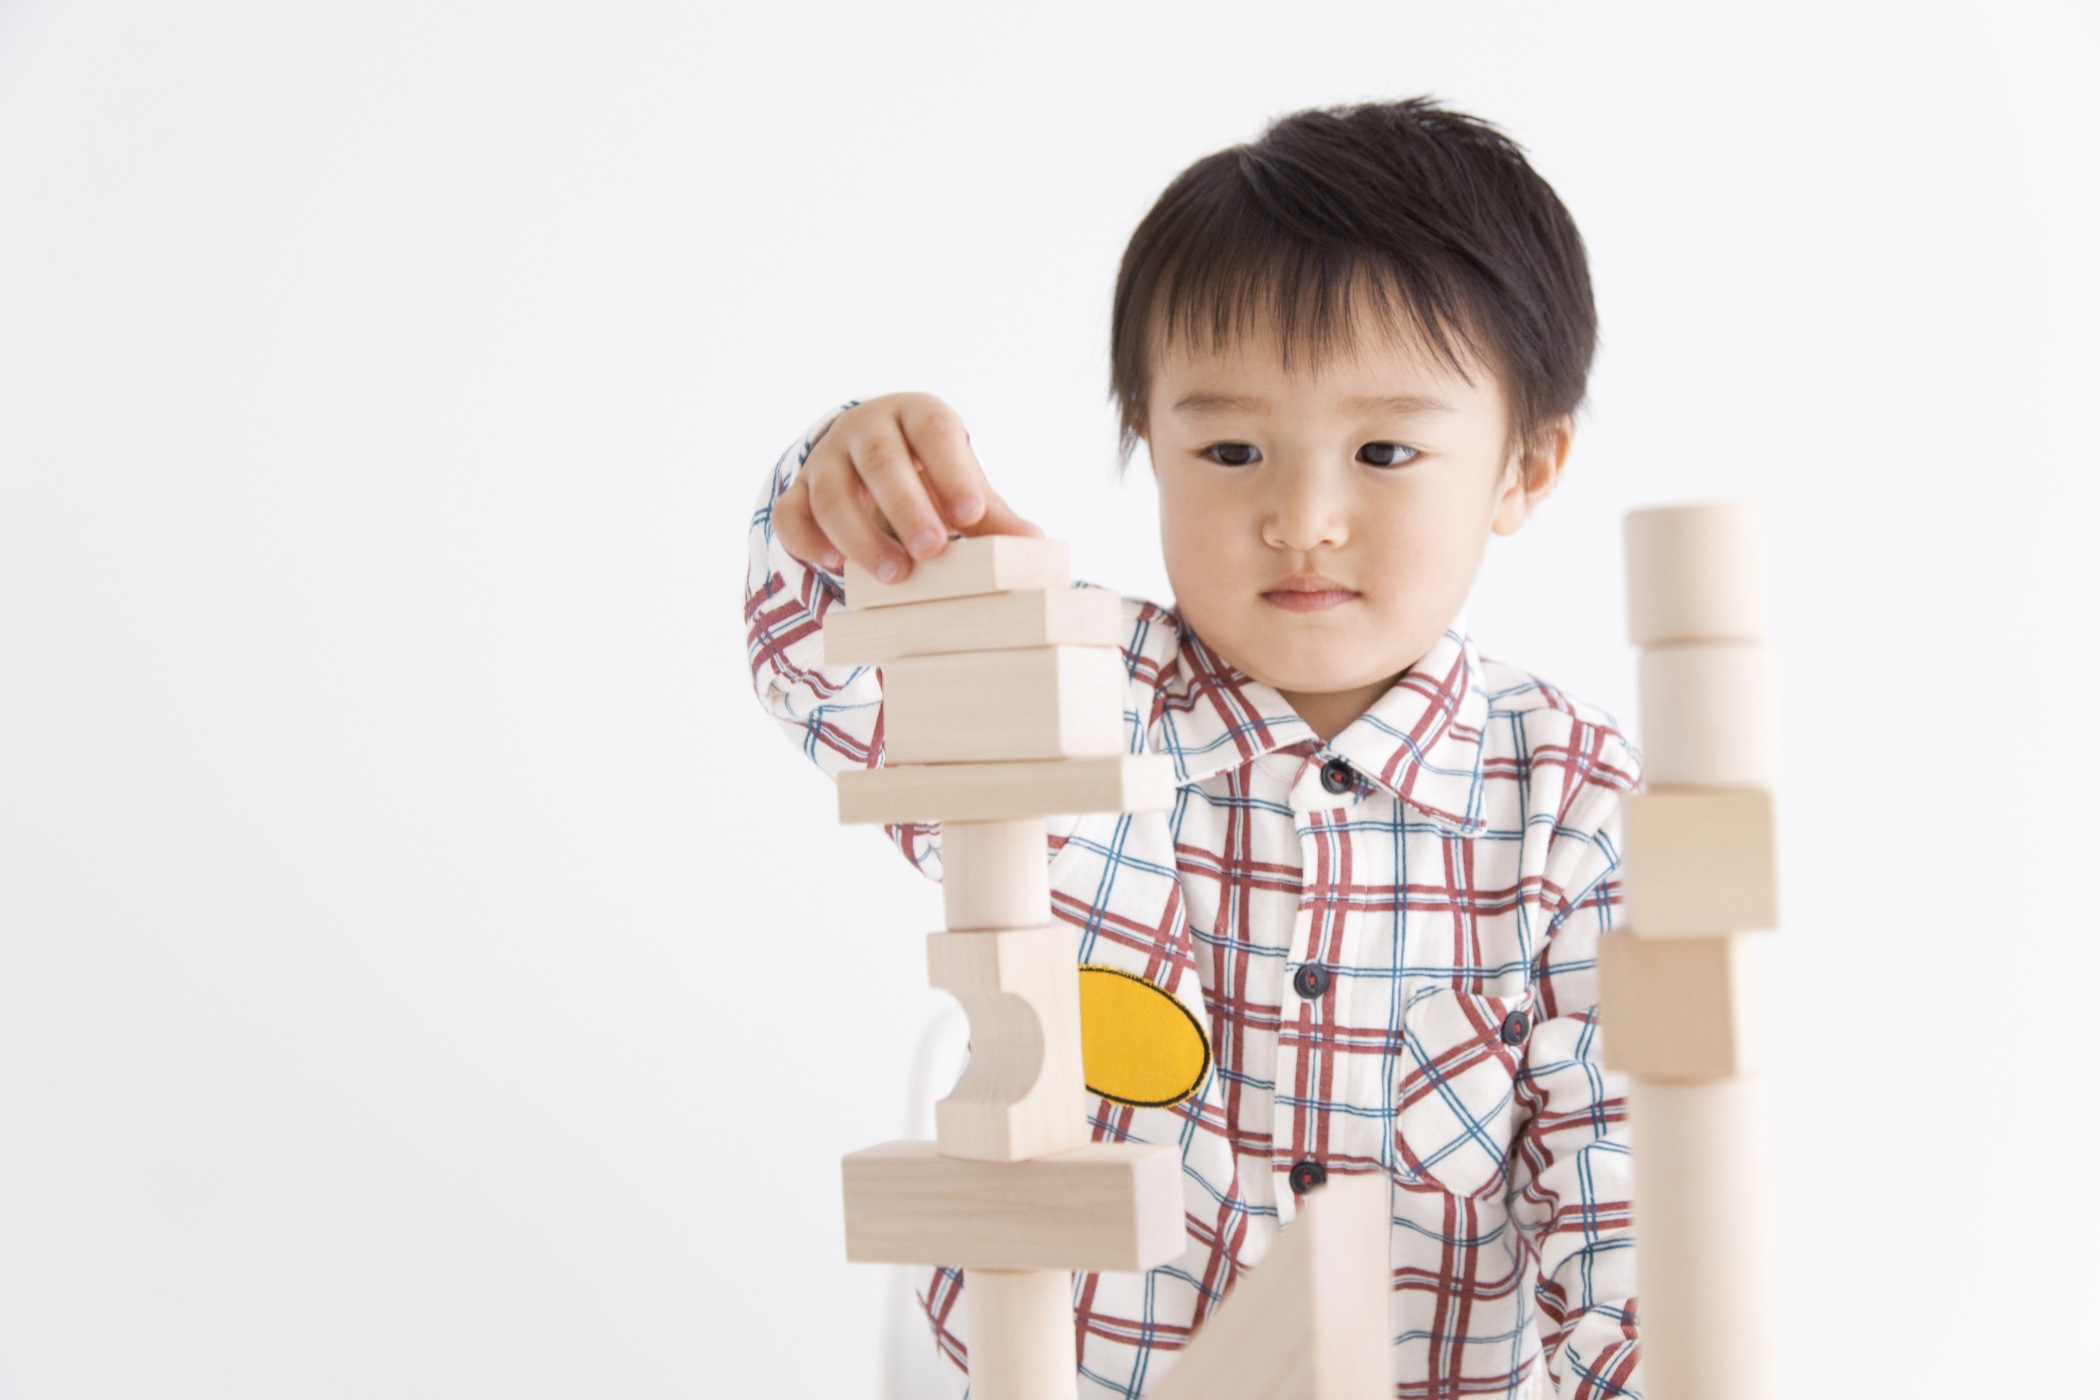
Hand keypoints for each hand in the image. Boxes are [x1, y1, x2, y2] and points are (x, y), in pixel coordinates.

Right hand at [772, 393, 1042, 584]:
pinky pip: (792, 515)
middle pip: (880, 462)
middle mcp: (865, 428)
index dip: (952, 472)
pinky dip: (809, 541)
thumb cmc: (928, 473)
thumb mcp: (961, 483)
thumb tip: (1033, 544)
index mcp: (915, 415)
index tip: (971, 516)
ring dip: (860, 536)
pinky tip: (834, 565)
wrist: (869, 457)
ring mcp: (825, 459)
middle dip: (905, 508)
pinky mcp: (797, 492)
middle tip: (932, 551)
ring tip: (893, 574)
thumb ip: (992, 514)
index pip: (934, 431)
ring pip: (831, 492)